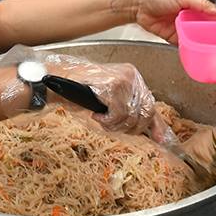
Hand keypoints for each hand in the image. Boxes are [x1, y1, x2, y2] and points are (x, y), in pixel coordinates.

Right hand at [0, 49, 160, 135]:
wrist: (56, 82)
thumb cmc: (78, 92)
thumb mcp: (107, 104)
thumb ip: (128, 113)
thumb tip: (151, 135)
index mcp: (133, 77)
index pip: (151, 104)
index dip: (157, 125)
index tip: (160, 140)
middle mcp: (132, 75)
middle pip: (146, 112)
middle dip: (130, 127)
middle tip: (112, 127)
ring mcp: (125, 79)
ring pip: (132, 116)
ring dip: (114, 125)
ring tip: (100, 119)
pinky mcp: (115, 85)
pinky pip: (119, 114)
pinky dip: (107, 120)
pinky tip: (96, 114)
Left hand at [120, 0, 215, 42]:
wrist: (138, 6)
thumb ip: (201, 5)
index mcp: (194, 6)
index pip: (211, 14)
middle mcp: (190, 18)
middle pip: (205, 28)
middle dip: (214, 35)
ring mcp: (182, 29)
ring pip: (196, 38)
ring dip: (203, 42)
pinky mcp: (173, 39)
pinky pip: (185, 45)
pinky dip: (190, 48)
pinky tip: (199, 53)